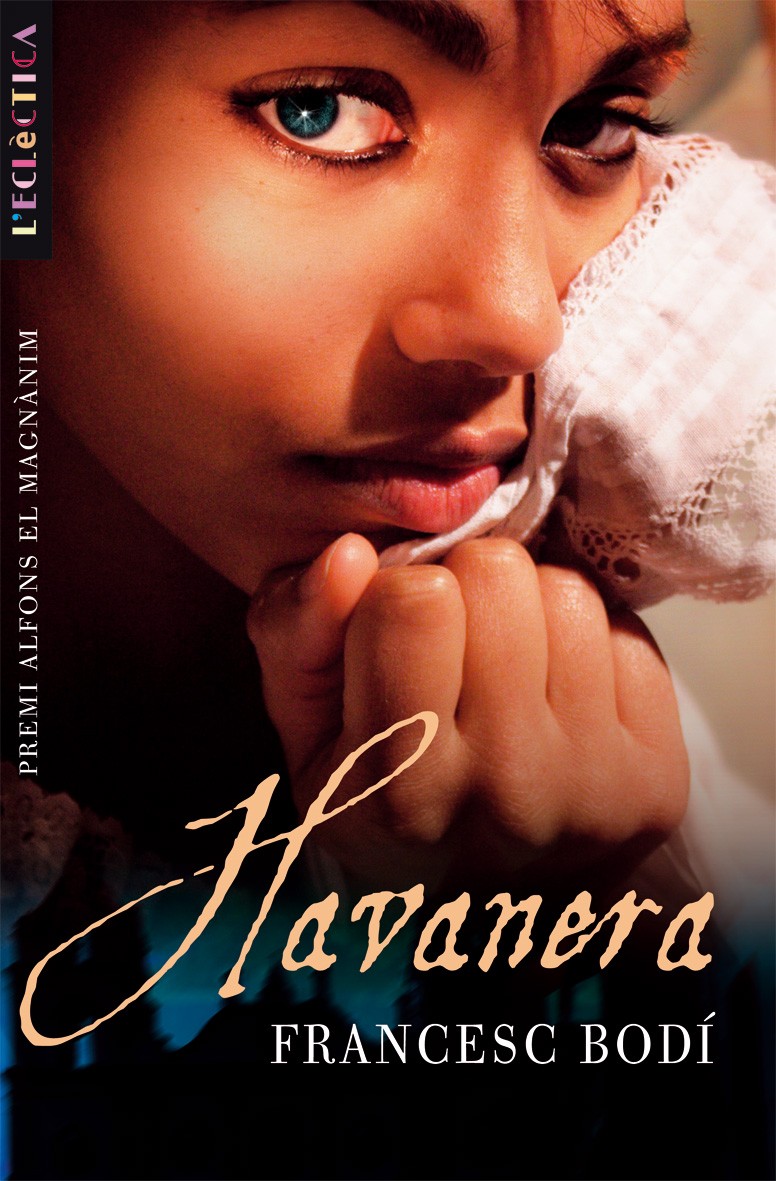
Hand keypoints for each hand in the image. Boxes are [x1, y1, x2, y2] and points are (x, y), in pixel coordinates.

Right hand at [248, 535, 688, 890]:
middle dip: (468, 591)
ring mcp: (595, 784)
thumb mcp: (306, 738)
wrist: (489, 916)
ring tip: (508, 670)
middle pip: (499, 574)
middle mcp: (507, 787)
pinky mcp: (659, 774)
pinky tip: (559, 692)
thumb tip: (349, 552)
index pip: (415, 597)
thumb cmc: (383, 813)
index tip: (398, 640)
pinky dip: (587, 644)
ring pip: (567, 591)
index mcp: (400, 785)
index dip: (398, 597)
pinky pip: (626, 630)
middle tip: (458, 649)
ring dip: (530, 611)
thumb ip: (297, 636)